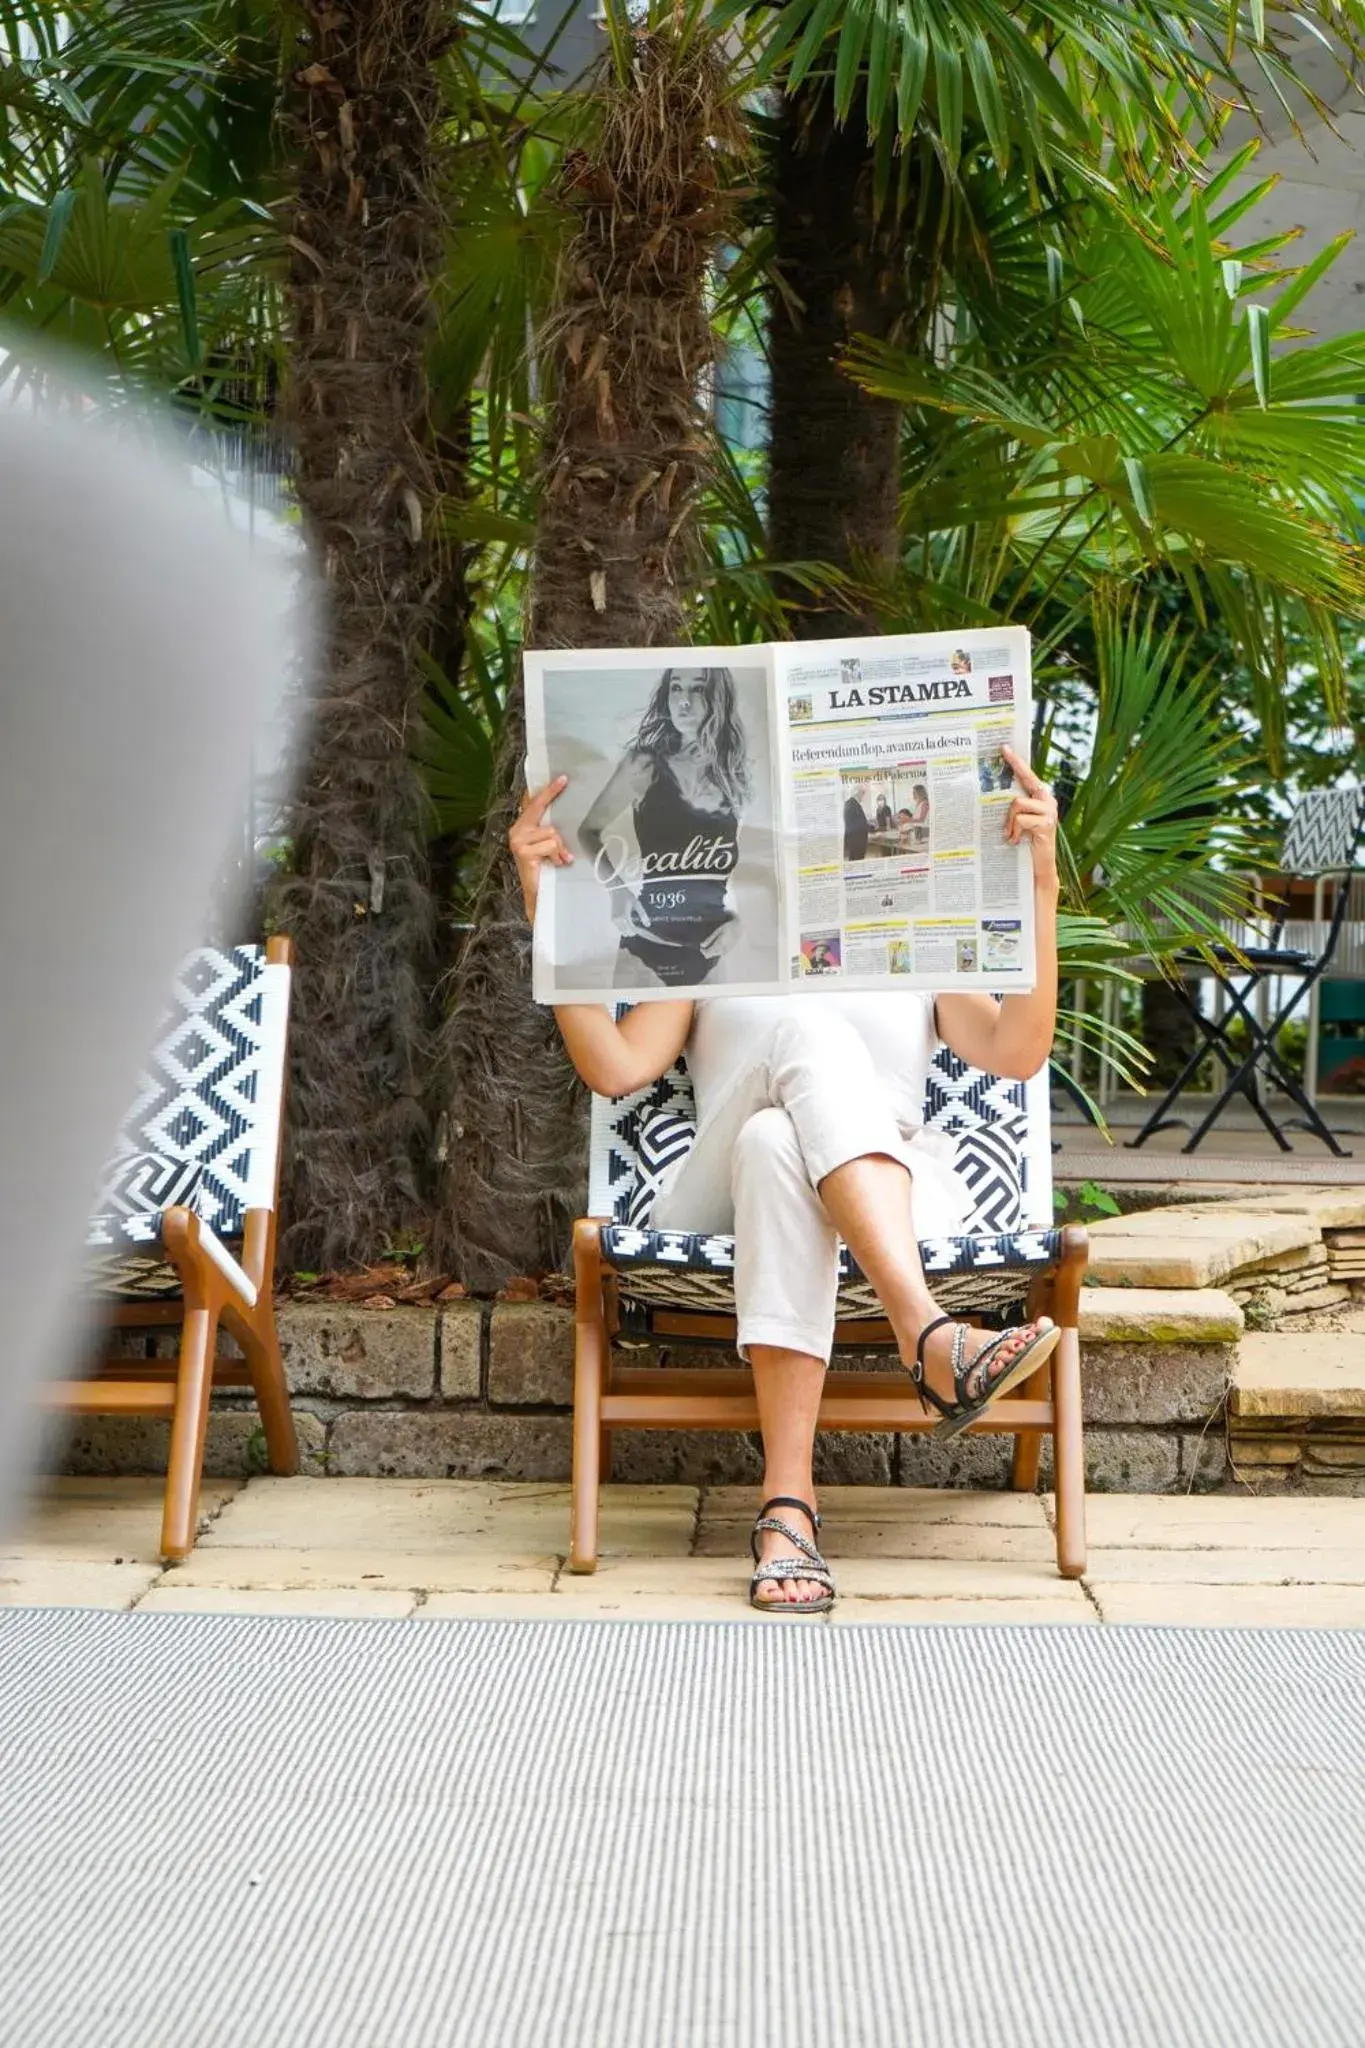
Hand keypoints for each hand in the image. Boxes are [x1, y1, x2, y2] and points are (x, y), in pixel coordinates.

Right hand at [510, 776, 572, 920]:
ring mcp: (518, 841)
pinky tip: (555, 863)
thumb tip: (564, 821)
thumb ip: (551, 833)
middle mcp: (516, 831)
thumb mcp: (548, 847)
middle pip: (541, 810)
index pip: (535, 804)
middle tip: (564, 780)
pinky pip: (551, 844)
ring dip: (559, 847)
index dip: (548, 791)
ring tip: (557, 859)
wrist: (538, 895)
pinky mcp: (524, 851)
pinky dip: (557, 855)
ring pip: (552, 832)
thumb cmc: (544, 871)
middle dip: (552, 797)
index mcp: (521, 828)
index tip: (562, 779)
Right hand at [611, 891, 652, 938]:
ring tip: (634, 923)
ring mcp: (614, 921)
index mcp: (624, 916)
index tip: (647, 934)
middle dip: (634, 932)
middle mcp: (618, 921)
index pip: (633, 930)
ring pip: (623, 932)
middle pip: (627, 933)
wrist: (615, 891)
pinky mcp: (612, 920)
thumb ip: (642, 914)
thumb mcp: (636, 903)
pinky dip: (625, 928)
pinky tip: (628, 922)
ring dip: (629, 930)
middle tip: (639, 927)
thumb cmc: (626, 896)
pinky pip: (620, 929)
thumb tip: (647, 925)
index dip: (640, 933)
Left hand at [699, 916, 740, 960]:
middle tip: (704, 947)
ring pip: (716, 955)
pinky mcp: (729, 950)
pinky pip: (720, 954)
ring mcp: (726, 950)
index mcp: (719, 943)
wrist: (738, 928)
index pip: (709, 952)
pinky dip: (716, 952)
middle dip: (707, 952)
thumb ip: (709, 939)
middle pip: (712, 955)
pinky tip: (716, 947)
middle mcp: (723, 949)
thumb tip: (702, 945)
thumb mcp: (717, 931)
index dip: (703, 952)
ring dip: (711, 952)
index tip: (701, 948)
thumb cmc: (727, 928)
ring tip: (710, 946)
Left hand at [1001, 747, 1058, 887]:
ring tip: (1012, 835)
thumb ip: (1013, 808)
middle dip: (1013, 777)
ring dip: (1010, 821)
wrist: (1038, 867)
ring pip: (1017, 804)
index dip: (1016, 761)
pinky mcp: (1046, 824)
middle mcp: (1047, 801)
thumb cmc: (1025, 844)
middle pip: (1024, 784)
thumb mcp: (1017, 822)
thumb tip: (993, 795)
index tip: (1004, 748)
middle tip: (1002, 759)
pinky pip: (1021, 819)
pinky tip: (1016, 840)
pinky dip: (1014, 831)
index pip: (1027, 775)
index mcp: (1040, 798)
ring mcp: (1048, 811)